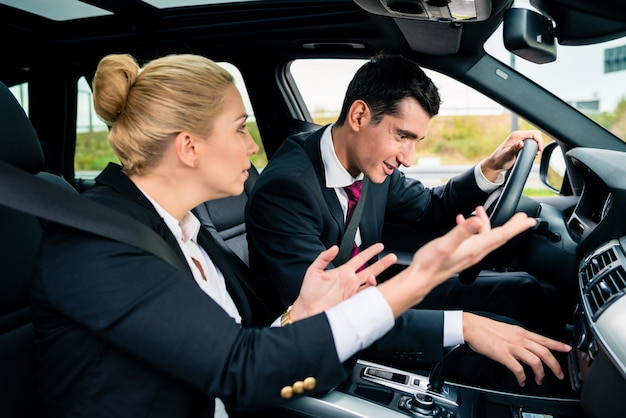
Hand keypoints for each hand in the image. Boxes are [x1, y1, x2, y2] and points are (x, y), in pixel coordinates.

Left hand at [290, 243, 396, 321]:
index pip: (360, 259)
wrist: (307, 310)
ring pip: (370, 284)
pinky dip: (370, 294)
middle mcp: (350, 282)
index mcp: (343, 272)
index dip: (370, 252)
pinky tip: (369, 290)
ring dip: (375, 279)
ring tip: (373, 277)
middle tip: (392, 257)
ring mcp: (352, 292)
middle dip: (382, 263)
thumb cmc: (309, 292)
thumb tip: (334, 248)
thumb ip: (324, 257)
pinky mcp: (352, 302)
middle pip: (371, 269)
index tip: (380, 246)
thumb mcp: (314, 270)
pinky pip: (365, 297)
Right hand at [378, 206, 536, 316]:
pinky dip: (473, 228)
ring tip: (480, 211)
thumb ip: (462, 231)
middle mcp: (476, 252)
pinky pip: (474, 240)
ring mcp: (469, 254)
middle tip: (522, 217)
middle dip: (512, 226)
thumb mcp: (445, 243)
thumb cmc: (431, 263)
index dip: (517, 227)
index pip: (501, 235)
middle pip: (499, 237)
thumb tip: (476, 221)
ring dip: (488, 223)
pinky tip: (462, 222)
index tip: (529, 220)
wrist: (421, 278)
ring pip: (486, 237)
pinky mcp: (462, 254)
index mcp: (475, 248)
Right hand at [463, 312, 570, 386]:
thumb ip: (518, 338)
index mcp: (521, 332)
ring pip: (535, 361)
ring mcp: (512, 347)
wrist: (472, 327)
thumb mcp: (507, 330)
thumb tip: (525, 347)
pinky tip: (522, 381)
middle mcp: (520, 339)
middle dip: (555, 365)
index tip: (568, 349)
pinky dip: (522, 377)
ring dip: (540, 373)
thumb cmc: (486, 328)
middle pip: (544, 352)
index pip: (544, 339)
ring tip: (539, 380)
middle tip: (559, 374)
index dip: (558, 345)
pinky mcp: (504, 355)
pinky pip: (518, 369)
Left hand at [480, 130, 543, 182]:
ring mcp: (519, 140)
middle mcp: (518, 136)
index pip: (534, 133)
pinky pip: (531, 144)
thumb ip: (514, 149)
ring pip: (534, 140)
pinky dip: (533, 148)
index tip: (538, 150)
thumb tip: (521, 143)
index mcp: (516, 135)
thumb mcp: (507, 155)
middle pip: (535, 135)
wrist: (495, 164)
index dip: (539, 141)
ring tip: (532, 154)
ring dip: (536, 146)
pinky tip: (530, 154)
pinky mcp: (520, 144)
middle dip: (538, 143)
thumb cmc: (500, 160)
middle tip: (536, 153)